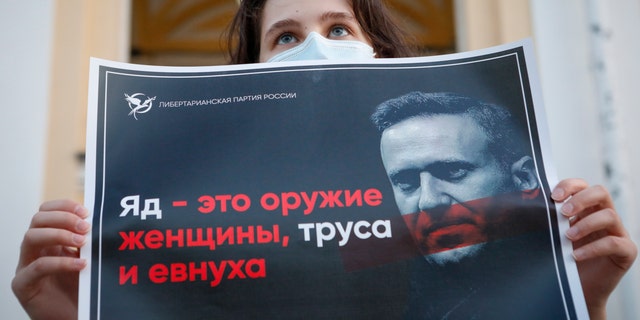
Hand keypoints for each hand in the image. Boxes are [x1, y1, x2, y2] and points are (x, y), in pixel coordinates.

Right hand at [11, 199, 90, 319]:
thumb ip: (88, 241)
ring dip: (59, 235)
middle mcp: (34, 250)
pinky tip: (81, 265)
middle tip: (86, 227)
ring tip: (83, 242)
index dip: (64, 206)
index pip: (46, 211)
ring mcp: (25, 266)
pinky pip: (37, 267)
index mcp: (48, 239)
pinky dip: (61, 262)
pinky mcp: (23, 285)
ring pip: (30, 237)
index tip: (86, 211)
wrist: (75, 316)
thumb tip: (101, 220)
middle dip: (62, 218)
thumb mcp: (88, 258)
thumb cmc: (82, 288)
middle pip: (37, 220)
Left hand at [552, 179, 636, 319]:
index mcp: (586, 209)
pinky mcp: (626, 252)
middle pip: (601, 192)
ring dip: (586, 224)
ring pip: (610, 215)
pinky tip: (576, 255)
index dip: (569, 186)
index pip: (583, 186)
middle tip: (564, 212)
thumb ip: (548, 221)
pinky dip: (593, 248)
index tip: (553, 196)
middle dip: (580, 199)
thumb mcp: (553, 236)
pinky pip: (614, 243)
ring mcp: (618, 233)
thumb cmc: (563, 260)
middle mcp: (604, 217)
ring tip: (568, 236)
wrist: (575, 290)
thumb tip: (528, 205)